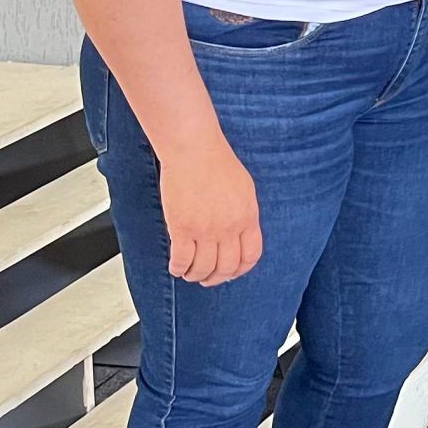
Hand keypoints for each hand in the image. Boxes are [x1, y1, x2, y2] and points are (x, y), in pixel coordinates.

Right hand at [160, 137, 261, 287]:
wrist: (195, 149)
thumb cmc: (217, 163)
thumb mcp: (244, 190)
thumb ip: (244, 215)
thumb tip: (240, 235)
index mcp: (248, 217)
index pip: (250, 256)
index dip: (239, 270)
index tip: (230, 272)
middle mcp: (230, 227)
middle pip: (227, 267)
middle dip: (216, 278)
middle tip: (207, 278)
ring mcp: (206, 229)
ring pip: (203, 268)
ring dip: (195, 276)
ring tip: (189, 273)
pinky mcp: (182, 227)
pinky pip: (181, 260)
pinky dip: (178, 268)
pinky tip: (176, 267)